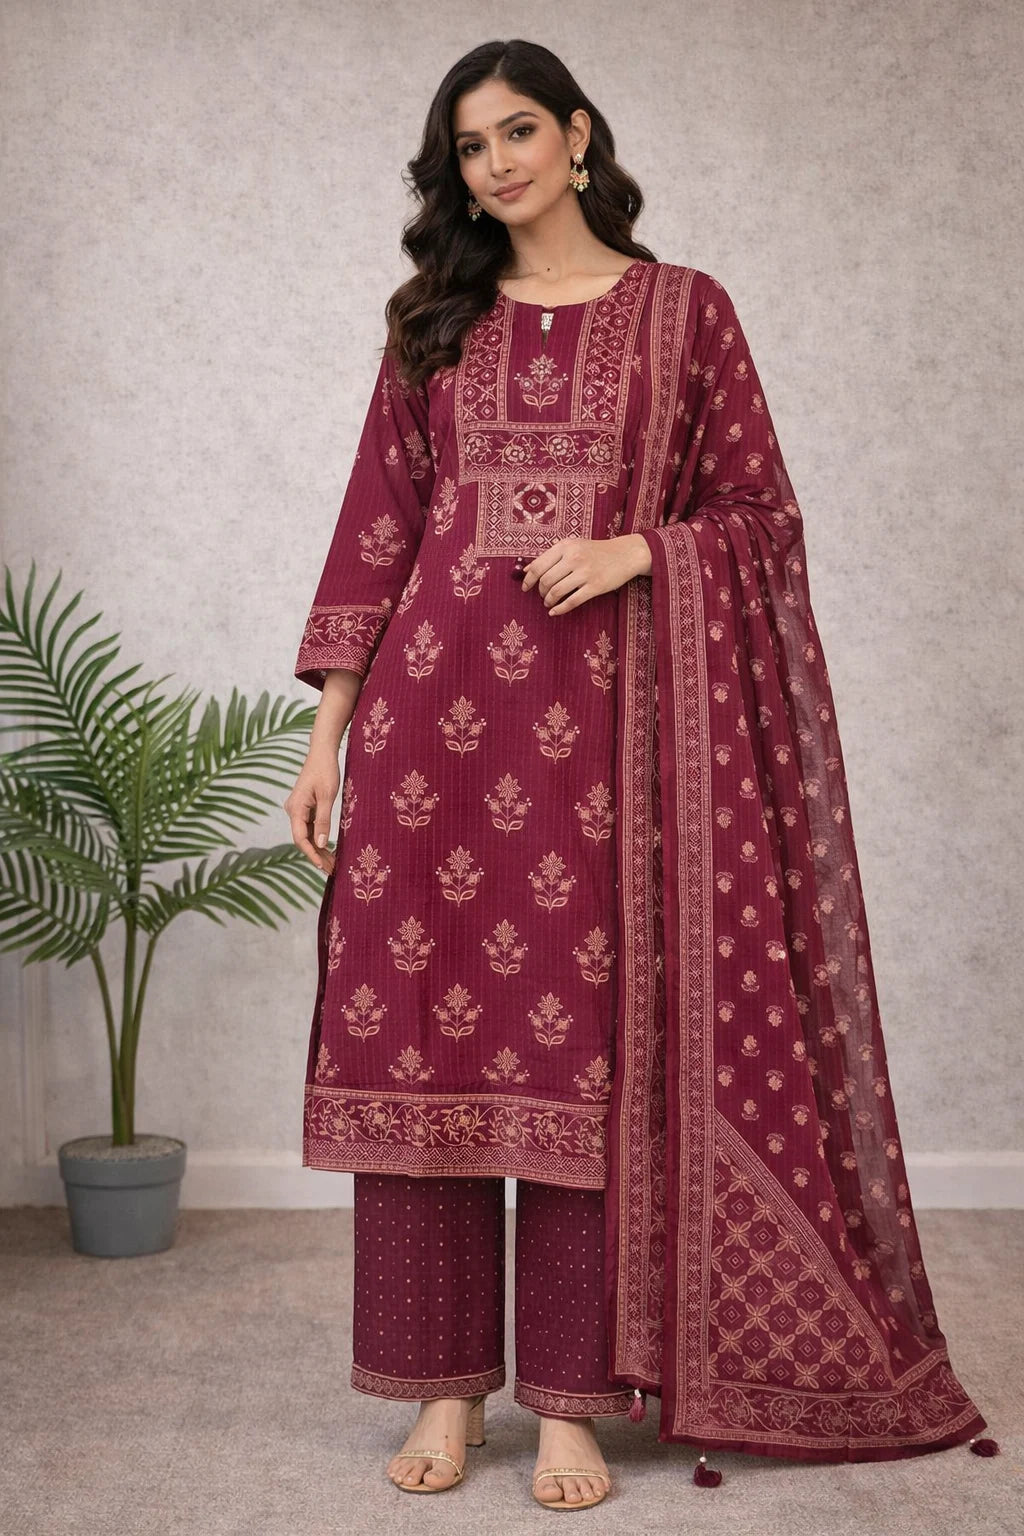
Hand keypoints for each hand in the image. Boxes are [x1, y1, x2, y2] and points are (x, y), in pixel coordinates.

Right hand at [284, 750, 340, 874]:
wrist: (322, 753)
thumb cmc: (325, 771)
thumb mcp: (328, 796)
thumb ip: (323, 821)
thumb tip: (320, 844)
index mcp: (295, 809)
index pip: (300, 838)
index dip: (311, 854)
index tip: (321, 867)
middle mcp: (293, 811)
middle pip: (303, 839)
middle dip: (317, 855)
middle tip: (332, 870)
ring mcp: (298, 810)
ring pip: (307, 835)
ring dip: (318, 849)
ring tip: (332, 863)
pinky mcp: (304, 807)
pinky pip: (310, 827)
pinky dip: (318, 838)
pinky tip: (328, 848)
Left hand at [520, 534, 650, 613]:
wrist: (625, 554)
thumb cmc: (595, 551)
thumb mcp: (573, 546)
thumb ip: (550, 556)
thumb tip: (526, 569)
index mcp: (565, 546)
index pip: (538, 565)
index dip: (528, 579)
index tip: (524, 587)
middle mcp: (574, 558)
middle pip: (546, 580)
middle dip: (540, 591)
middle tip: (542, 595)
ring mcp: (585, 572)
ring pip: (557, 591)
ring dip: (549, 601)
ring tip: (549, 602)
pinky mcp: (595, 586)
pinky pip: (572, 601)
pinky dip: (560, 609)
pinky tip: (554, 612)